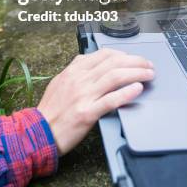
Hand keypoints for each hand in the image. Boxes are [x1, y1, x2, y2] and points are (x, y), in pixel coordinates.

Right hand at [38, 48, 153, 155]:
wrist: (38, 132)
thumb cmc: (50, 110)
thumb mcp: (60, 82)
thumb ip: (76, 71)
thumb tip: (91, 62)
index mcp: (73, 70)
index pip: (103, 55)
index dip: (123, 54)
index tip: (133, 58)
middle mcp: (79, 80)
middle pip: (113, 63)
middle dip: (135, 61)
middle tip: (148, 64)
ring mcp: (83, 96)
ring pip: (114, 77)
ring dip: (136, 73)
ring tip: (148, 74)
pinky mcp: (87, 113)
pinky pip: (110, 100)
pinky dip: (126, 93)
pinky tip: (137, 89)